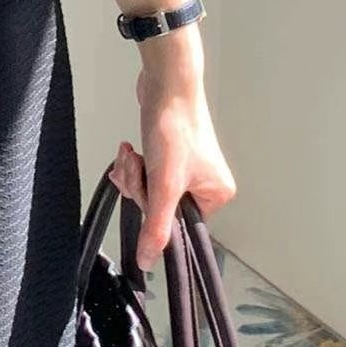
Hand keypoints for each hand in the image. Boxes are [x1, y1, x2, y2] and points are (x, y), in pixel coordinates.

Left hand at [109, 47, 237, 271]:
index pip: (180, 224)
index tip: (147, 192)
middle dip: (140, 186)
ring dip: (134, 172)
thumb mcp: (164, 185)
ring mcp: (185, 166)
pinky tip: (129, 149)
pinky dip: (134, 162)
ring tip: (132, 152)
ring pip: (149, 187)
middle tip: (138, 165)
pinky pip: (145, 171)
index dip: (157, 212)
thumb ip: (156, 228)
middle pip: (161, 205)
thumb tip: (149, 263)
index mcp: (216, 194)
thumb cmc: (173, 129)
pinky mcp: (167, 152)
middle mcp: (205, 182)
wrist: (165, 83)